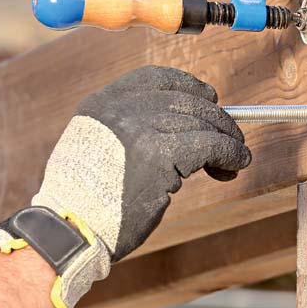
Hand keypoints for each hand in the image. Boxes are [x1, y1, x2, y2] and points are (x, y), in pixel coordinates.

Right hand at [28, 66, 251, 307]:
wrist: (70, 230)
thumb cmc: (85, 202)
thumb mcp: (94, 148)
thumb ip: (127, 130)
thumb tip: (181, 126)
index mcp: (102, 104)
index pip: (156, 77)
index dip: (188, 86)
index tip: (209, 98)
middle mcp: (120, 110)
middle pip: (185, 101)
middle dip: (215, 120)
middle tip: (230, 138)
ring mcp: (140, 130)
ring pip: (201, 123)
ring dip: (226, 140)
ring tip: (235, 158)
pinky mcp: (160, 156)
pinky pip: (210, 146)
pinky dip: (229, 154)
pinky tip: (234, 166)